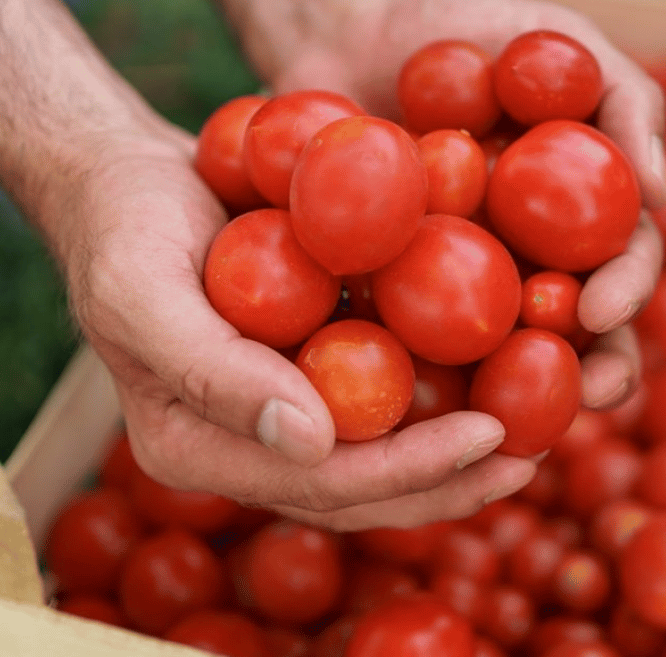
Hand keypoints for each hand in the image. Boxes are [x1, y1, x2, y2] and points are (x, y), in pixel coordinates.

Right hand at [57, 123, 534, 530]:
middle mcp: (251, 444)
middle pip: (364, 488)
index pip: (318, 484)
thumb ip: (214, 372)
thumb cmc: (123, 229)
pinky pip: (387, 390)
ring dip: (461, 448)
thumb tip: (315, 443)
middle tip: (533, 453)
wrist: (126, 178)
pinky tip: (509, 364)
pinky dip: (446, 384)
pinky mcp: (315, 366)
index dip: (407, 470)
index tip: (487, 435)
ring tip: (542, 429)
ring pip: (384, 450)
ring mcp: (286, 408)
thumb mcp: (144, 291)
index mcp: (201, 450)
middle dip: (451, 478)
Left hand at [272, 0, 665, 411]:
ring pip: (494, 363)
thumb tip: (660, 191)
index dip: (623, 295)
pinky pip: (397, 347)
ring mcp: (458, 289)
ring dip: (507, 400)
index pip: (620, 266)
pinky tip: (393, 405)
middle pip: (573, 336)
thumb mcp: (557, 36)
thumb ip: (623, 98)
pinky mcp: (385, 298)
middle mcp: (531, 264)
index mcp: (581, 218)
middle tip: (580, 394)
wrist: (352, 28)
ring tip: (501, 428)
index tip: (600, 310)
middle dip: (587, 373)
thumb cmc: (470, 27)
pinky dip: (405, 378)